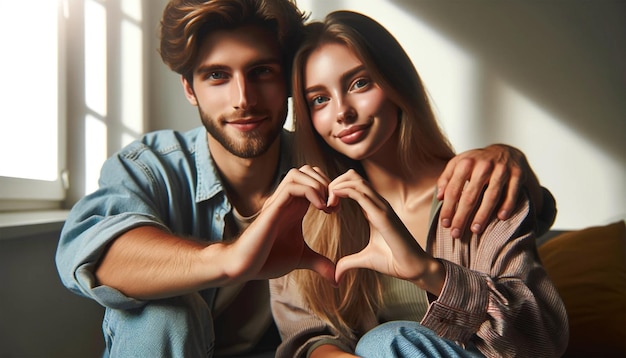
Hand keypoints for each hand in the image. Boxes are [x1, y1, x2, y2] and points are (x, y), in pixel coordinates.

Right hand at [231, 165, 335, 282]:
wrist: (243, 267)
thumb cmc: (267, 259)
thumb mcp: (301, 258)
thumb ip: (319, 263)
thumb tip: (336, 279)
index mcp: (294, 207)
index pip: (312, 179)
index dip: (329, 189)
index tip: (336, 209)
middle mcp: (286, 200)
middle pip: (307, 170)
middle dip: (326, 182)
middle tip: (334, 205)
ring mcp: (278, 202)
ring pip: (299, 172)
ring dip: (318, 185)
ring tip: (326, 206)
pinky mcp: (272, 209)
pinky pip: (292, 186)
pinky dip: (311, 191)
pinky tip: (320, 209)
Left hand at [329, 170, 443, 293]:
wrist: (415, 269)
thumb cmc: (394, 261)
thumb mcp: (365, 260)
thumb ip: (348, 263)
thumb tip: (335, 275)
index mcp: (374, 209)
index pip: (354, 185)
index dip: (337, 189)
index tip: (326, 206)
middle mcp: (379, 204)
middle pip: (353, 176)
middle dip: (334, 183)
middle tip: (324, 202)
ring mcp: (382, 207)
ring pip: (356, 180)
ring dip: (337, 187)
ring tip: (327, 204)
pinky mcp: (383, 215)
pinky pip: (360, 194)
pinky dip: (343, 193)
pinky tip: (332, 206)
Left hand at [436, 144, 541, 237]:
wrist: (505, 150)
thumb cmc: (477, 162)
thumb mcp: (458, 163)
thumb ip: (446, 178)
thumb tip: (440, 197)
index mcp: (466, 162)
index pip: (453, 189)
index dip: (448, 208)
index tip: (445, 224)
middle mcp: (483, 165)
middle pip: (470, 195)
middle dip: (462, 216)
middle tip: (456, 233)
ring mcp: (501, 169)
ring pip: (491, 195)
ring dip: (483, 214)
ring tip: (475, 230)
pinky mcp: (517, 173)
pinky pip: (512, 192)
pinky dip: (507, 205)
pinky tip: (501, 217)